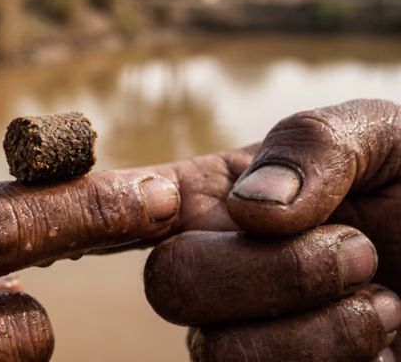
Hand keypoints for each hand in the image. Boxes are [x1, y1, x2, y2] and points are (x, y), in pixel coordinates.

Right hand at [144, 99, 400, 360]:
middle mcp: (226, 268)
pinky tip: (383, 335)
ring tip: (382, 299)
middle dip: (265, 273)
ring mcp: (254, 332)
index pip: (136, 204)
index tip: (142, 203)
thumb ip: (310, 146)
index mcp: (227, 199)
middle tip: (358, 252)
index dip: (104, 208)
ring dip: (311, 328)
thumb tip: (247, 209)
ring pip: (216, 352)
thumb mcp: (381, 137)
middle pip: (171, 286)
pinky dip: (336, 360)